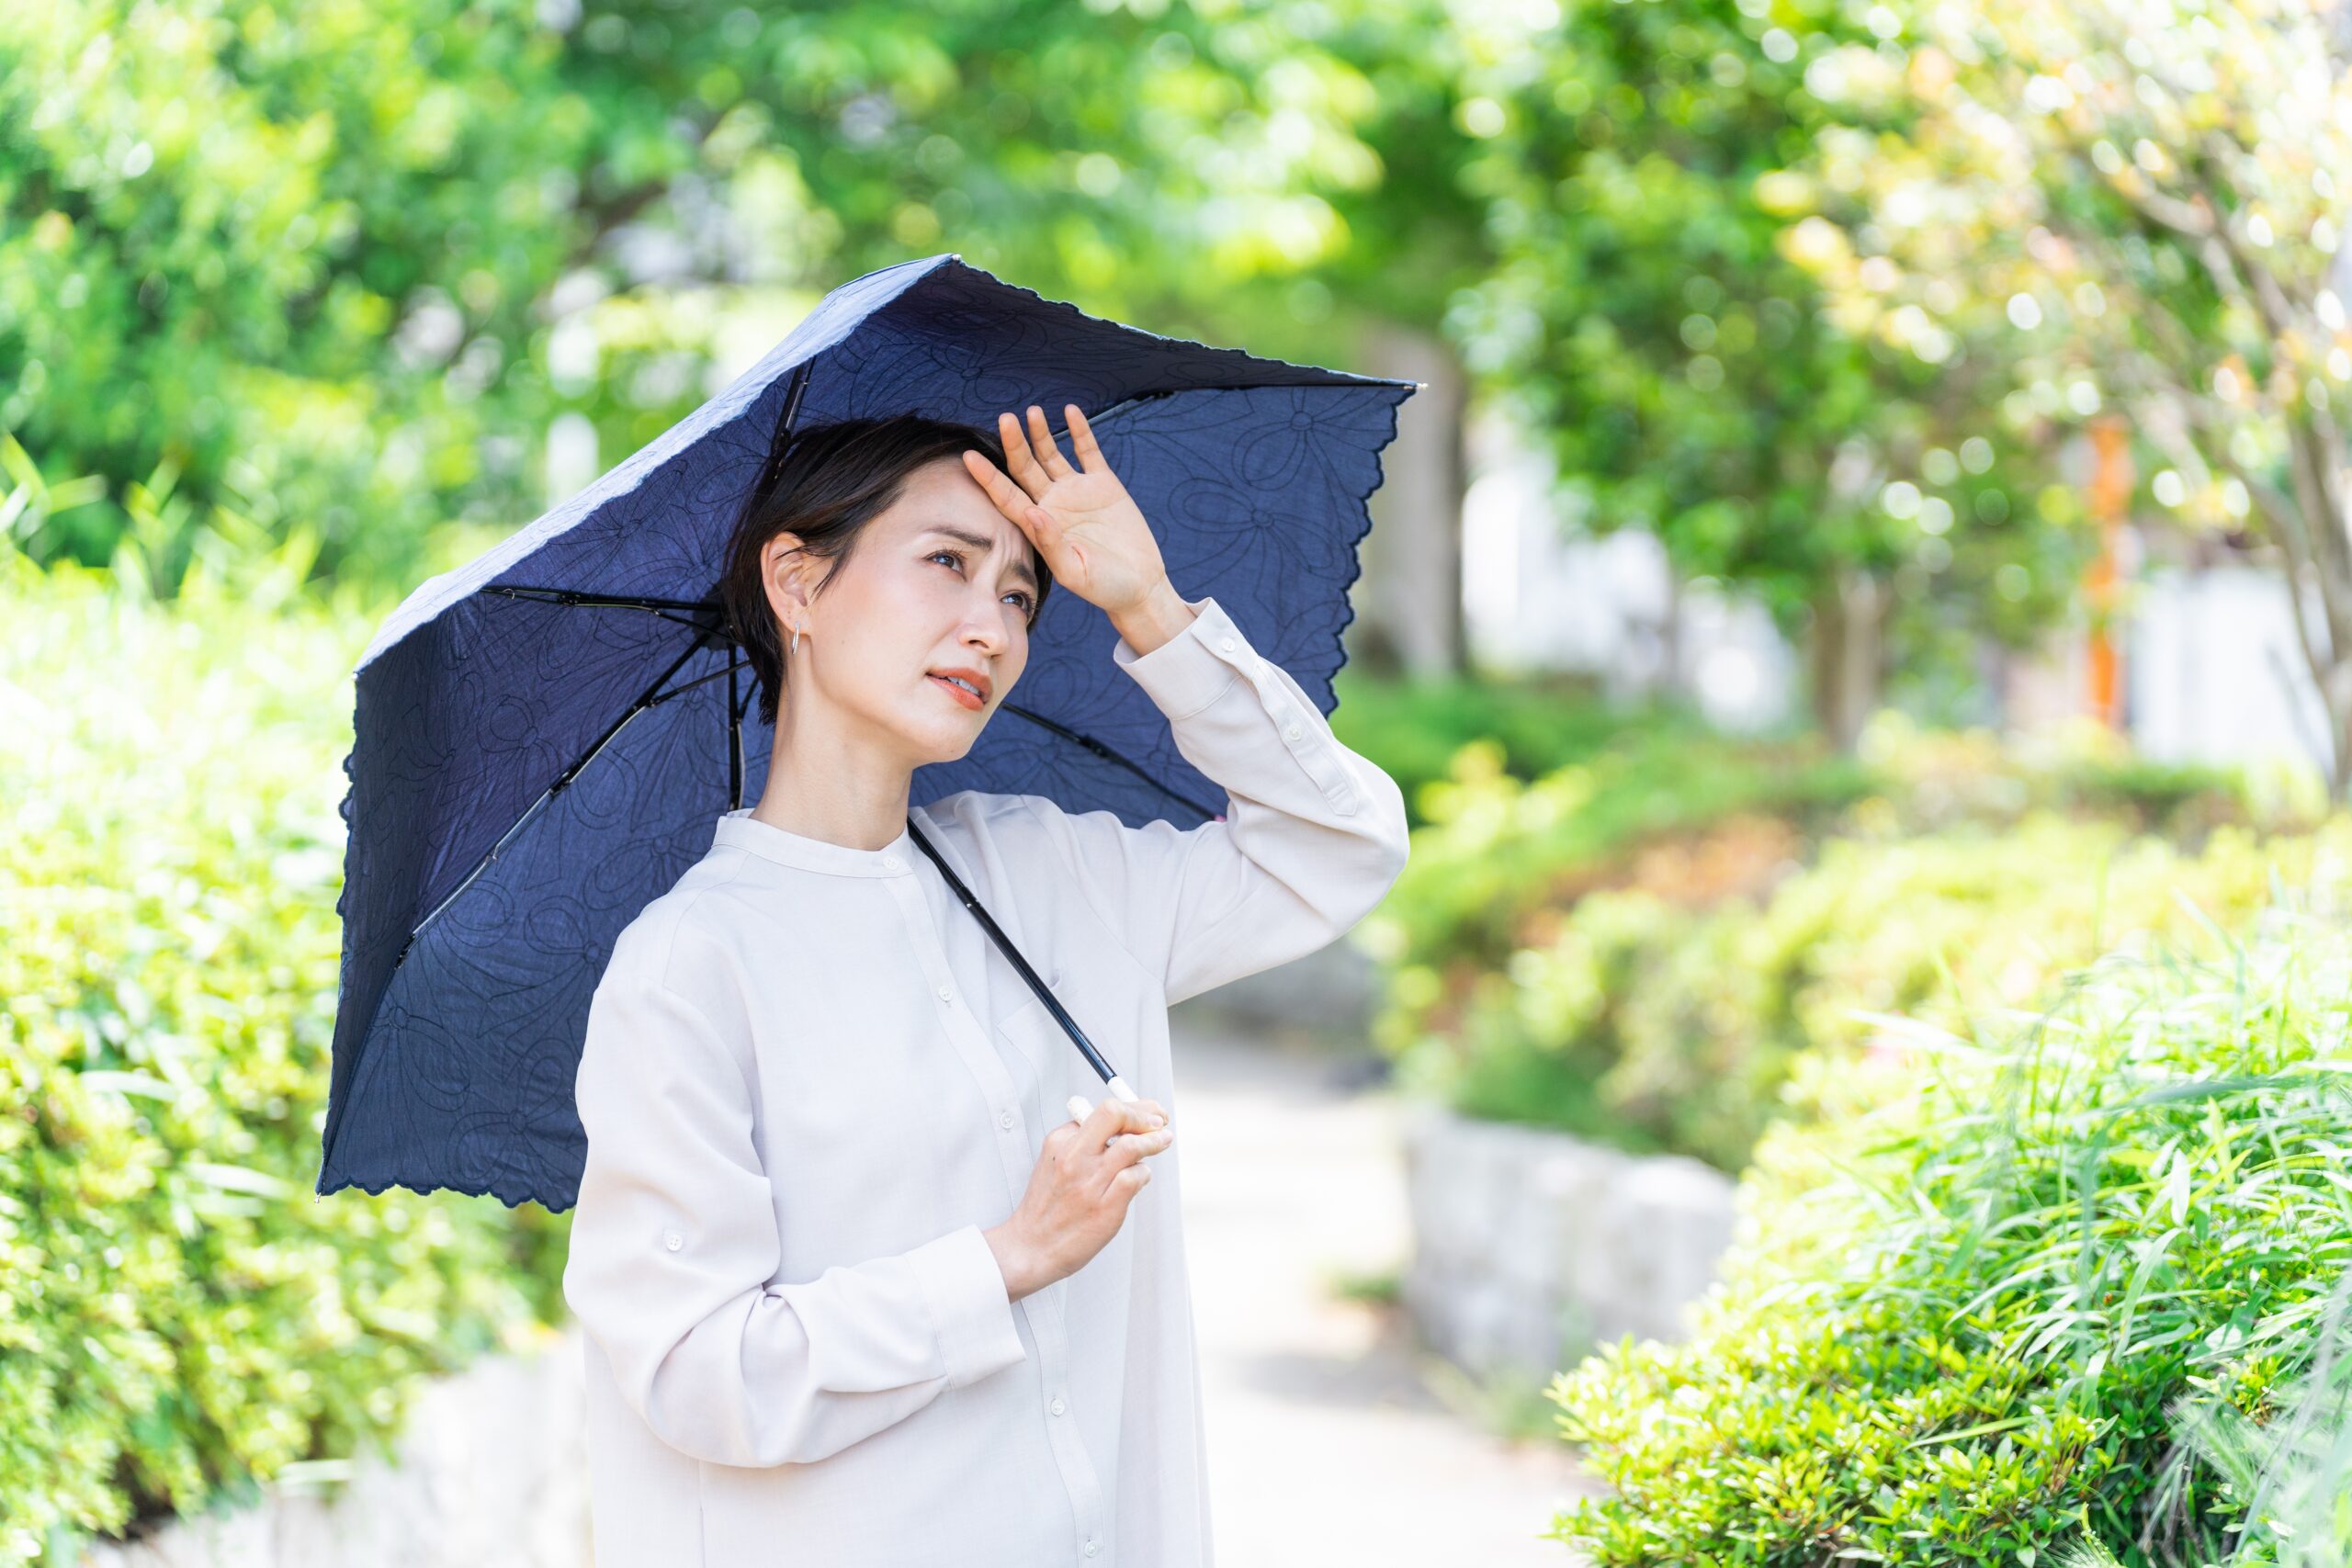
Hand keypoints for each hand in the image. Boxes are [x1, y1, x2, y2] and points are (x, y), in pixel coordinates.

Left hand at [962, 404, 1172, 618]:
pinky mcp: (1103, 484)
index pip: (1006, 496)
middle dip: (1014, 444)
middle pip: (1025, 468)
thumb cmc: (1103, 587)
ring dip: (1041, 433)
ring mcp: (1076, 492)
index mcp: (1038, 526)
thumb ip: (1051, 544)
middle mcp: (1052, 504)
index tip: (969, 458)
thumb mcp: (1075, 572)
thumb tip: (1032, 512)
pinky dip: (1080, 431)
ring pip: (1051, 455)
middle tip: (1005, 419)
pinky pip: (1087, 452)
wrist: (1139, 585)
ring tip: (1032, 411)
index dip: (988, 478)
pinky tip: (1070, 411)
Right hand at [983, 1096, 1172, 1300]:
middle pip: (1116, 1115)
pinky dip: (1144, 1173)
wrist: (1030, 1247)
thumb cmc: (1047, 1205)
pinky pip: (1135, 1177)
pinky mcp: (1105, 1207)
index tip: (1151, 1111)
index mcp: (1061, 1141)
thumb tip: (1126, 1122)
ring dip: (1154, 1141)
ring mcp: (1089, 1182)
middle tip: (1160, 1121)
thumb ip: (1084, 1140)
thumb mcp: (1054, 1161)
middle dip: (1145, 1114)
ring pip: (1132, 1145)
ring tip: (1162, 1141)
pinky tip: (1141, 1177)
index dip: (1135, 1106)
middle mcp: (1074, 1157)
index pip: (1105, 1109)